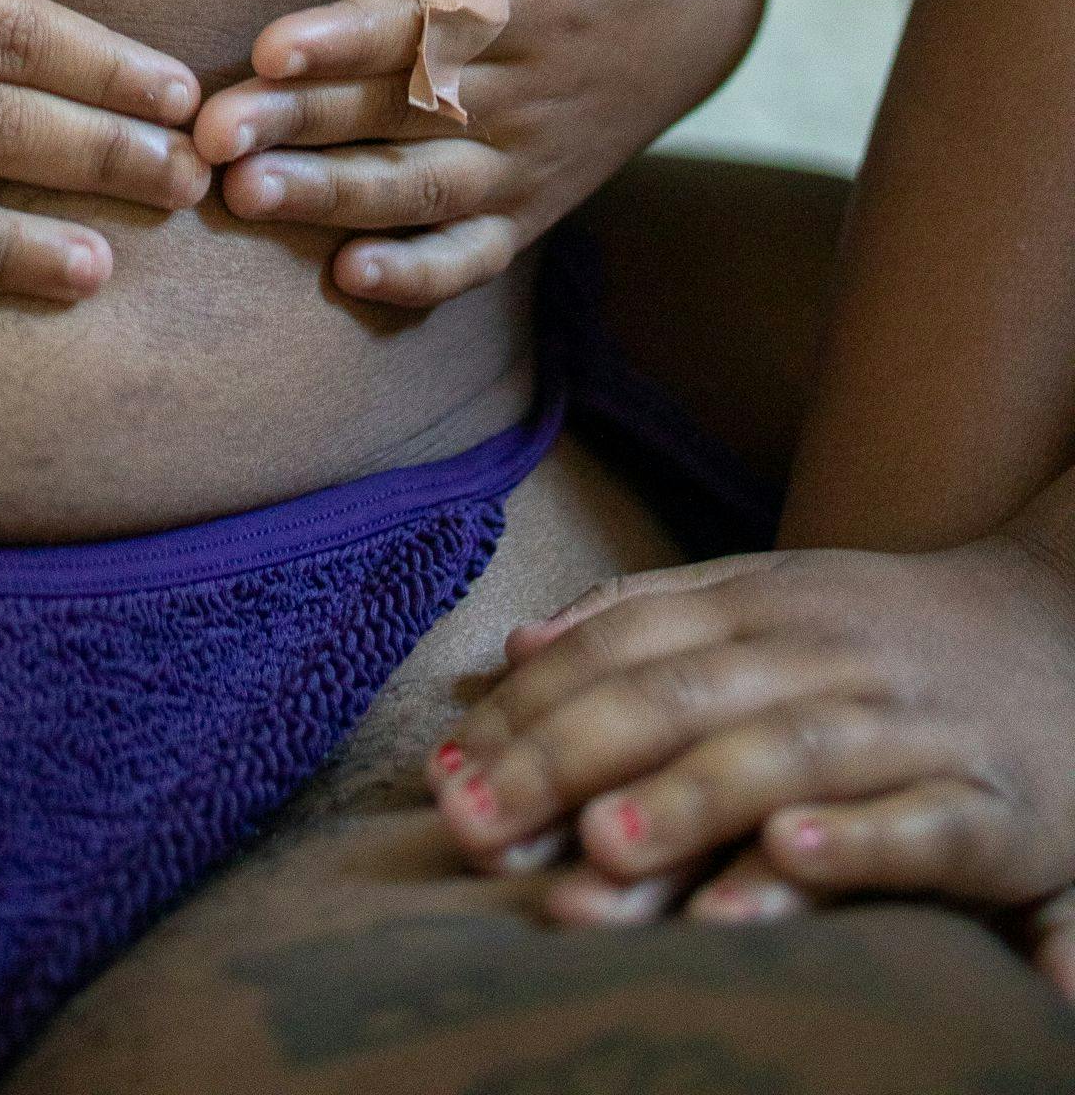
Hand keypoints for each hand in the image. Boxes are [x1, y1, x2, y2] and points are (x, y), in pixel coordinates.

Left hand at [192, 0, 764, 306]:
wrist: (701, 18)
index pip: (430, 20)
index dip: (350, 36)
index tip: (271, 44)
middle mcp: (526, 89)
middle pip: (400, 111)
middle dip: (301, 123)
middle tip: (207, 136)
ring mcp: (526, 159)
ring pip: (421, 189)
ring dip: (332, 198)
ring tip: (244, 198)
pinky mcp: (529, 208)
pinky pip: (474, 256)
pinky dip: (419, 276)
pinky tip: (347, 281)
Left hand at [423, 527, 1074, 995]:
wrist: (1070, 626)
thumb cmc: (887, 635)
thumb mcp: (766, 599)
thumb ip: (644, 618)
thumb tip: (513, 646)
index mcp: (761, 603)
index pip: (619, 649)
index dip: (527, 711)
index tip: (443, 774)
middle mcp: (825, 654)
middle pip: (678, 699)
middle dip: (568, 763)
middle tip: (479, 827)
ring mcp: (910, 725)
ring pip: (788, 757)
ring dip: (690, 803)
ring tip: (605, 850)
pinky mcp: (997, 807)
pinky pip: (923, 824)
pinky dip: (857, 841)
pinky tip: (788, 855)